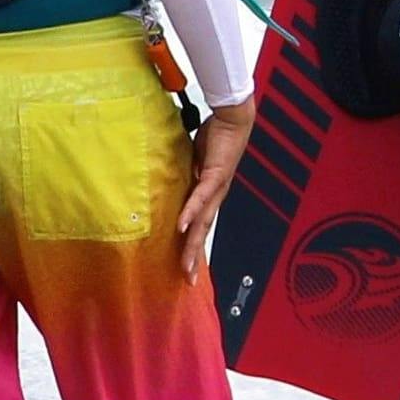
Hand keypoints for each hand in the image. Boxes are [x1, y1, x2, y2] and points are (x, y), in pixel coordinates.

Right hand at [176, 100, 255, 282]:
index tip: (187, 266)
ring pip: (203, 222)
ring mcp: (216, 188)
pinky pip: (200, 197)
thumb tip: (167, 180)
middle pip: (202, 232)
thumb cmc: (215, 137)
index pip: (200, 226)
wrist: (232, 119)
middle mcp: (215, 196)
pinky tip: (182, 227)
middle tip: (188, 279)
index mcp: (209, 194)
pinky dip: (191, 212)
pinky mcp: (214, 175)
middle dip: (195, 257)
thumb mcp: (193, 161)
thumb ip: (183, 174)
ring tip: (187, 264)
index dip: (193, 247)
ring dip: (194, 244)